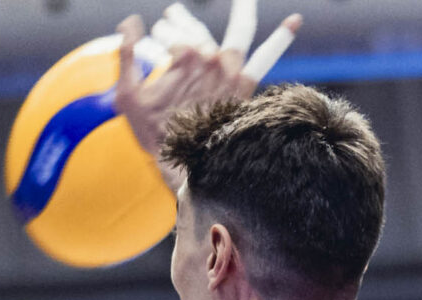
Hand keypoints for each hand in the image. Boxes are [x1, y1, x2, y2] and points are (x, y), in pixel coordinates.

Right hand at [113, 0, 301, 157]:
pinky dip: (280, 39)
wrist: (188, 164)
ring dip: (241, 11)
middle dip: (181, 21)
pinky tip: (295, 22)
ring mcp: (232, 71)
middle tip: (172, 16)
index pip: (172, 36)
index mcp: (184, 58)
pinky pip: (265, 58)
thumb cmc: (155, 132)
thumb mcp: (128, 94)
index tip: (152, 47)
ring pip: (237, 33)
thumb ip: (126, 53)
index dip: (159, 38)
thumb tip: (129, 22)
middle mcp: (212, 60)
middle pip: (198, 30)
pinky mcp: (246, 85)